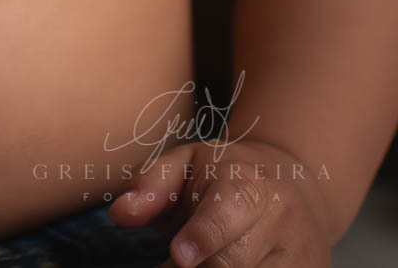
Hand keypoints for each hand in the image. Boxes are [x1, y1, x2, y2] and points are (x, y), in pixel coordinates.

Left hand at [108, 136, 331, 265]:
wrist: (293, 182)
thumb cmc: (225, 175)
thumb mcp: (186, 164)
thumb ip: (152, 185)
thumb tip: (120, 213)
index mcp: (249, 183)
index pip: (230, 210)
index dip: (205, 235)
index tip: (180, 254)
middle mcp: (282, 220)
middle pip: (233, 263)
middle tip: (175, 260)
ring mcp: (301, 257)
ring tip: (197, 261)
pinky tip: (219, 266)